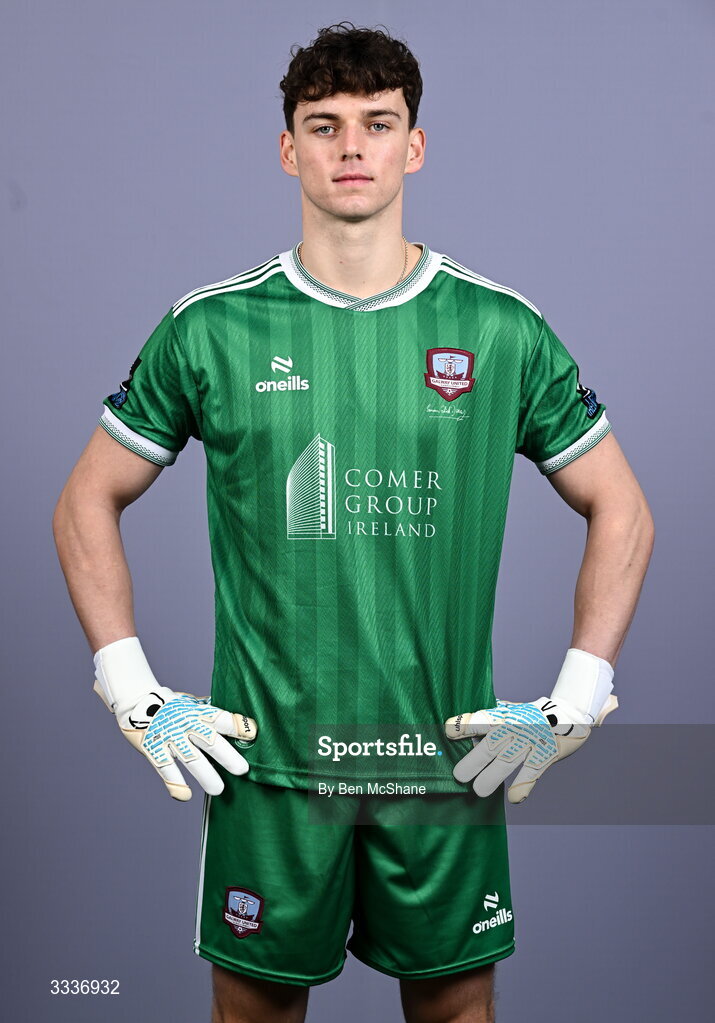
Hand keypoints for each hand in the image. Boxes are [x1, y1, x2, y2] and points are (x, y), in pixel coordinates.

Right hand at [93, 636, 256, 800]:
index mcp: (198, 712)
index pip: (221, 718)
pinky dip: (175, 783)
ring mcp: (169, 737)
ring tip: (219, 790)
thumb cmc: (171, 704)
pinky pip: (165, 768)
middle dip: (227, 757)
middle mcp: (185, 724)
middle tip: (242, 770)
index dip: (237, 726)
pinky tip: (185, 796)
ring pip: (190, 759)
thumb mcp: (191, 704)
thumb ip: (210, 715)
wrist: (136, 701)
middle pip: (210, 741)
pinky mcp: (154, 750)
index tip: (253, 734)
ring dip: (206, 776)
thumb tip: (239, 722)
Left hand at [444, 648, 616, 803]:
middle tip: (458, 775)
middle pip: (491, 744)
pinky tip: (514, 799)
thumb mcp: (512, 709)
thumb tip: (461, 724)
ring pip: (509, 761)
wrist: (571, 711)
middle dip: (474, 760)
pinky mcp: (546, 754)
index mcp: (504, 716)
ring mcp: (531, 742)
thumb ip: (490, 717)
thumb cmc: (534, 713)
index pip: (480, 720)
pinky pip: (534, 771)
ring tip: (478, 791)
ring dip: (493, 777)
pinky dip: (524, 785)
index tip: (447, 732)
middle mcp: (515, 728)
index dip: (463, 725)